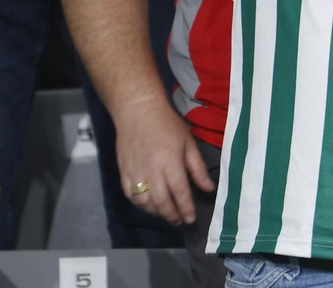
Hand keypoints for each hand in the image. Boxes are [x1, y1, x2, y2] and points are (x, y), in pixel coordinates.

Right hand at [113, 96, 214, 225]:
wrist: (137, 111)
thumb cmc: (167, 125)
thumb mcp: (188, 142)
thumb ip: (198, 168)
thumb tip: (208, 189)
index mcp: (170, 160)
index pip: (179, 191)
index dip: (186, 208)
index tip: (192, 219)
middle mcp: (151, 169)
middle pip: (161, 201)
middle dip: (172, 215)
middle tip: (181, 221)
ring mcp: (135, 172)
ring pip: (145, 203)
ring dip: (158, 213)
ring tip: (168, 215)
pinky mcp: (123, 172)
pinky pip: (131, 196)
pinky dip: (142, 206)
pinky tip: (151, 206)